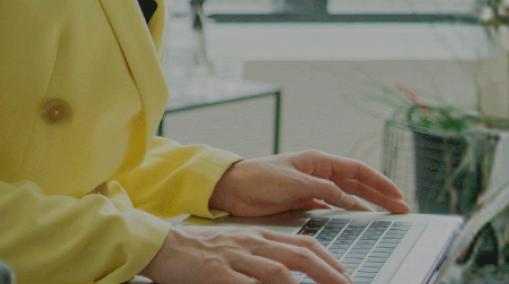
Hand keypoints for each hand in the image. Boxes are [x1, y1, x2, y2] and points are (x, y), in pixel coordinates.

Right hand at [144, 225, 348, 283]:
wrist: (162, 245)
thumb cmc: (200, 248)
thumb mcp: (238, 244)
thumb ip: (263, 254)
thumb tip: (290, 271)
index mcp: (258, 235)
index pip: (304, 243)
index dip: (330, 259)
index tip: (345, 274)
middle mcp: (251, 244)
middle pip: (299, 256)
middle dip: (329, 273)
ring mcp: (234, 258)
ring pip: (278, 272)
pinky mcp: (216, 273)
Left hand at [208, 151, 412, 216]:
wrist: (231, 189)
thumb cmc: (258, 178)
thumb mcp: (294, 183)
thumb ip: (324, 191)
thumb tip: (350, 201)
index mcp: (318, 161)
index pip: (358, 170)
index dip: (380, 182)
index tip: (397, 194)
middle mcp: (317, 172)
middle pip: (357, 184)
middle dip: (380, 195)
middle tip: (401, 209)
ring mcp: (311, 187)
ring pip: (346, 196)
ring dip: (366, 205)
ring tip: (385, 216)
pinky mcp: (302, 201)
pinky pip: (331, 207)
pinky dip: (345, 213)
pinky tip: (355, 220)